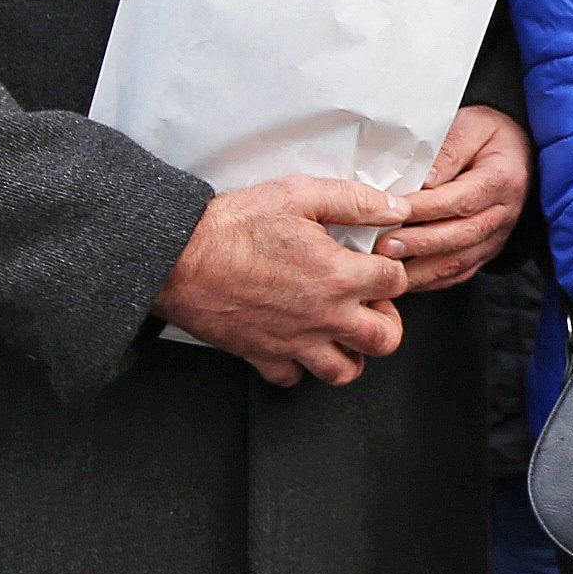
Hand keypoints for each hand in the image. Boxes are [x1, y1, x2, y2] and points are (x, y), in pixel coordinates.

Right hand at [157, 177, 411, 388]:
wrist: (176, 257)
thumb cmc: (233, 226)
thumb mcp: (299, 195)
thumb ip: (355, 201)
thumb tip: (395, 208)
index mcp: (339, 276)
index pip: (396, 282)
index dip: (390, 268)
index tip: (375, 262)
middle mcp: (324, 316)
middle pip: (384, 339)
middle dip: (386, 320)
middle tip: (368, 303)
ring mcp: (294, 342)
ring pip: (344, 371)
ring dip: (350, 352)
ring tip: (341, 329)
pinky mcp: (261, 355)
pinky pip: (292, 378)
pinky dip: (298, 367)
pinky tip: (297, 342)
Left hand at [380, 106, 530, 293]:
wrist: (518, 150)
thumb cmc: (489, 136)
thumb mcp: (471, 126)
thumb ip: (448, 150)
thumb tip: (423, 180)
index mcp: (502, 179)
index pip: (462, 199)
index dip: (426, 209)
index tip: (393, 211)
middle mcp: (503, 212)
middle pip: (461, 235)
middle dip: (420, 244)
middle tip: (384, 246)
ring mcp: (497, 236)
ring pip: (460, 261)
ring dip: (422, 269)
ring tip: (389, 268)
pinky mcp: (487, 251)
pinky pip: (460, 272)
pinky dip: (431, 281)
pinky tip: (405, 279)